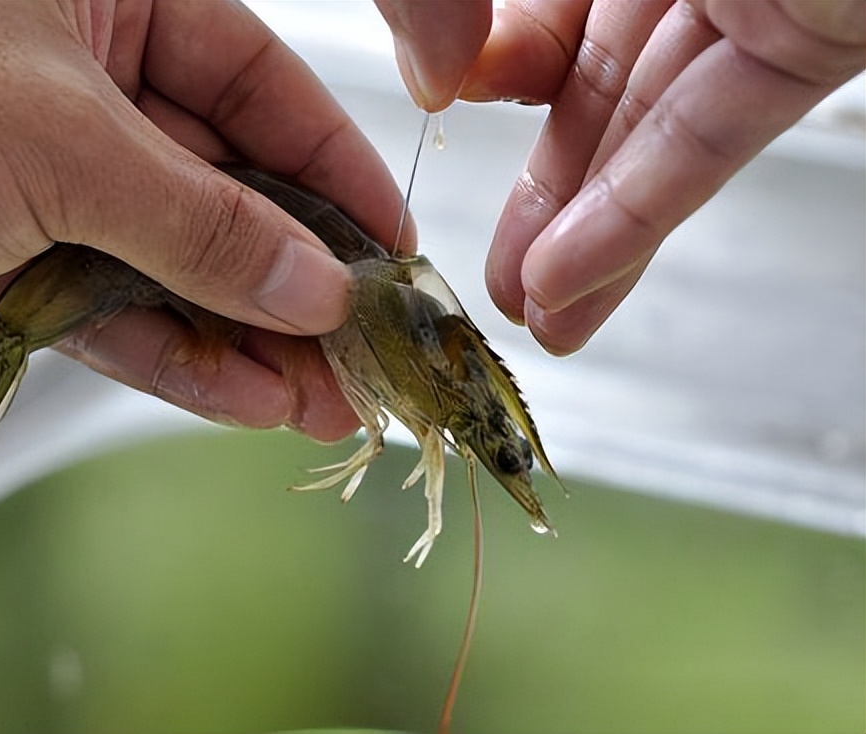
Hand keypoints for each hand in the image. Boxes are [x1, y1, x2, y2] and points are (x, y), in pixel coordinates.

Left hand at [0, 0, 410, 439]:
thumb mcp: (59, 146)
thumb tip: (313, 283)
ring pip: (184, 267)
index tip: (390, 250)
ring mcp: (55, 183)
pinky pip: (124, 316)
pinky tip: (247, 402)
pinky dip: (181, 361)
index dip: (334, 173)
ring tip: (325, 401)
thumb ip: (199, 225)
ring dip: (252, 338)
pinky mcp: (21, 265)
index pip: (262, 86)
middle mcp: (88, 86)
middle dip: (297, 278)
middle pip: (231, 189)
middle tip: (366, 350)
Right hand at [378, 0, 864, 353]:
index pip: (543, 8)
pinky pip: (714, 132)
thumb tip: (438, 71)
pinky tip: (581, 275)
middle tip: (497, 275)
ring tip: (541, 315)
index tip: (447, 115)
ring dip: (588, 233)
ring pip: (650, 125)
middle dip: (540, 192)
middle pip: (589, 81)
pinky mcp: (819, 42)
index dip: (486, 68)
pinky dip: (642, 208)